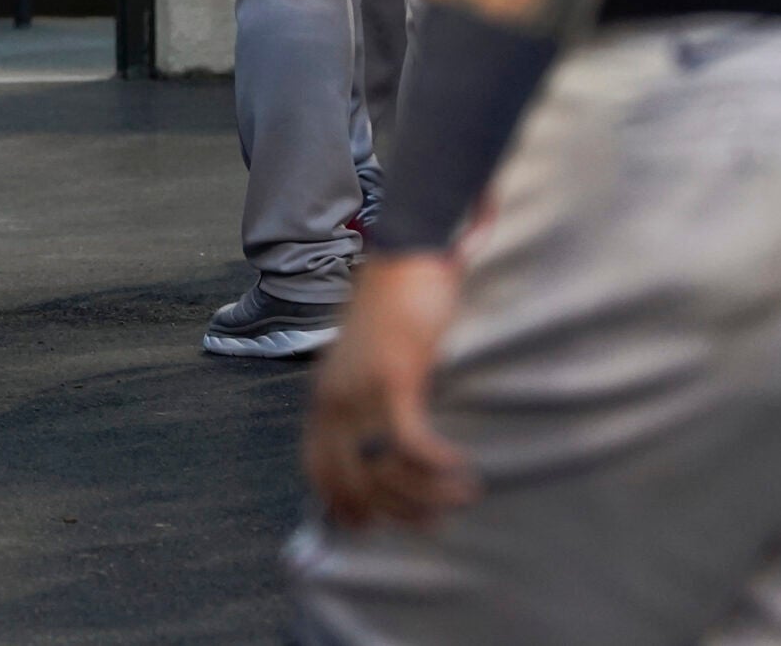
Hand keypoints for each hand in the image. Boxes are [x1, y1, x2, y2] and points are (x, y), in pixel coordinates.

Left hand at [304, 253, 476, 528]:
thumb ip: (365, 395)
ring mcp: (361, 390)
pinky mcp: (396, 379)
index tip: (370, 528)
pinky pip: (411, 445)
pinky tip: (464, 472)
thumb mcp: (366, 358)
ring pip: (382, 472)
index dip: (341, 505)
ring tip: (459, 496)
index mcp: (324, 395)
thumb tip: (381, 440)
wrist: (409, 254)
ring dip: (424, 496)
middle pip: (349, 482)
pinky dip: (437, 467)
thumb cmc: (396, 304)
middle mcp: (334, 398)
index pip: (317, 467)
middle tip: (432, 522)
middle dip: (391, 513)